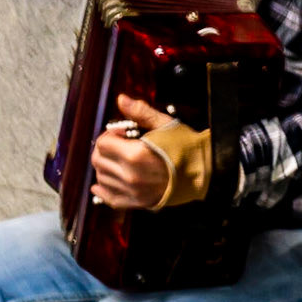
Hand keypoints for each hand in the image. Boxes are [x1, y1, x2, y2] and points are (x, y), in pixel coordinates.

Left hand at [91, 94, 176, 209]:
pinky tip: (100, 185)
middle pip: (98, 161)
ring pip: (102, 179)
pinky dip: (103, 191)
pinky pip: (111, 199)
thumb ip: (140, 112)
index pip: (103, 144)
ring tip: (116, 161)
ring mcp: (133, 192)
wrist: (203, 172)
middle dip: (103, 150)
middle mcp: (129, 175)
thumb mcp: (164, 124)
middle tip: (116, 145)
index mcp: (134, 154)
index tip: (120, 133)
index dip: (108, 134)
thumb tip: (120, 99)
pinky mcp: (138, 202)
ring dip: (104, 167)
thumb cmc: (185, 146)